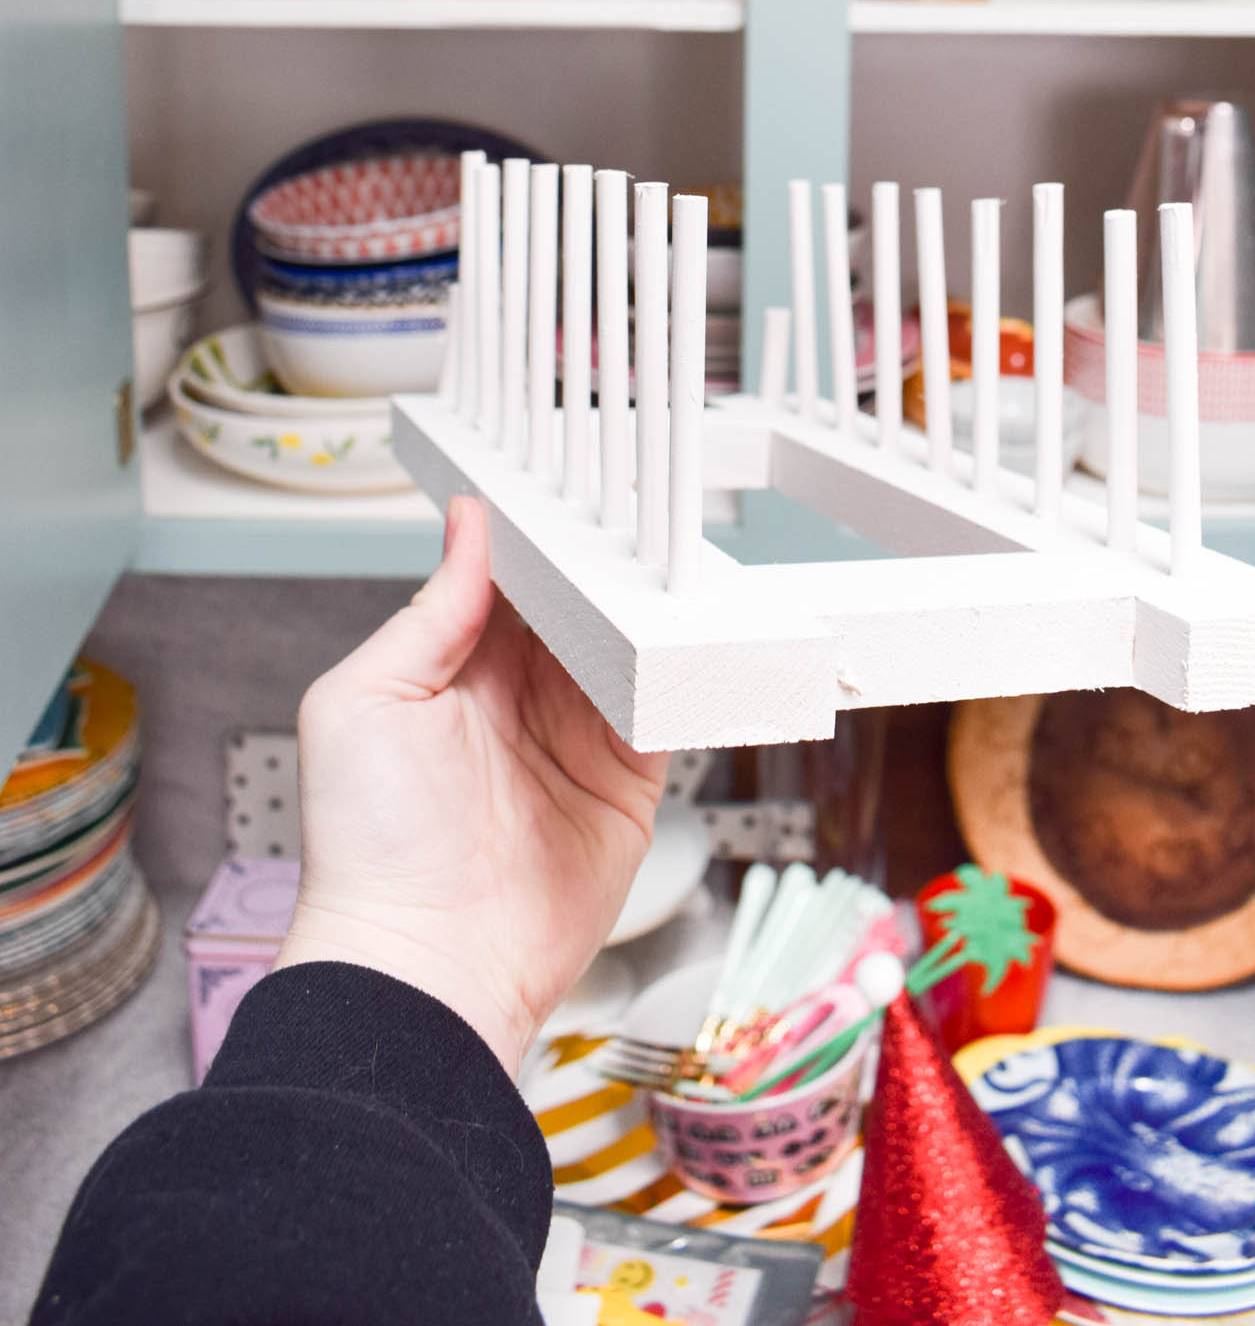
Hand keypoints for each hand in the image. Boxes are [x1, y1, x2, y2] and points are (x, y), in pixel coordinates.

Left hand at [275, 496, 666, 1073]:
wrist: (424, 965)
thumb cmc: (367, 849)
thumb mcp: (364, 700)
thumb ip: (429, 611)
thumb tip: (468, 526)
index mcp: (453, 671)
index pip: (510, 583)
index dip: (540, 541)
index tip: (569, 498)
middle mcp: (519, 701)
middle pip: (578, 608)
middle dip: (604, 568)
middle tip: (632, 520)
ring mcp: (575, 741)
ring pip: (626, 649)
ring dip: (645, 613)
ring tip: (666, 570)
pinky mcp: (625, 787)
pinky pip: (663, 714)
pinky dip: (676, 677)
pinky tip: (681, 642)